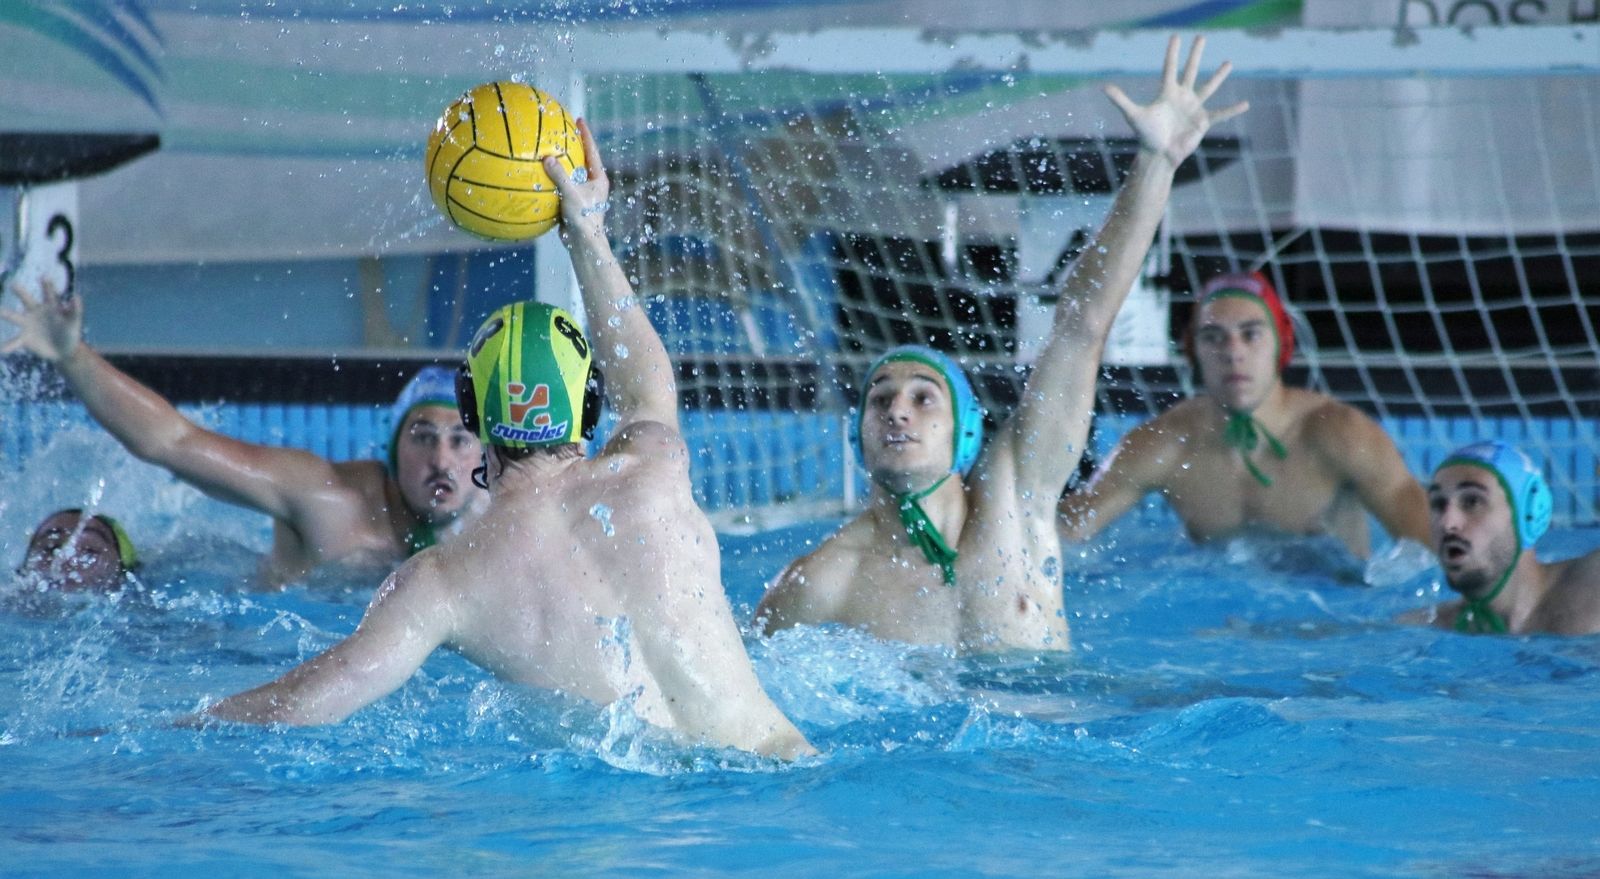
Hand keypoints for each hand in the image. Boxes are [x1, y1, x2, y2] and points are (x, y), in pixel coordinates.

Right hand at [1, 277, 83, 361]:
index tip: (45, 277)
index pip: (49, 294)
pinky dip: (8, 346)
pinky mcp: (25, 339)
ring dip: (6, 313)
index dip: (47, 286)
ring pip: (15, 317)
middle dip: (21, 292)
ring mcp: (28, 324)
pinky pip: (14, 341)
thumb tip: (77, 296)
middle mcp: (36, 312)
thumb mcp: (74, 322)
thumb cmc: (69, 333)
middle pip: (27, 300)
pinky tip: (2, 349)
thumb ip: (75, 311)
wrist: (64, 350)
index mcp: (50, 307)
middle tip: (14, 284)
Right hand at [545, 118, 610, 243]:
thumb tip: (547, 158)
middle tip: (564, 129)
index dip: (586, 134)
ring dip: (560, 163)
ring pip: (570, 174)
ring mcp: (582, 194)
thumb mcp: (571, 194)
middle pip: (582, 159)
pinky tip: (536, 176)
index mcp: (599, 179)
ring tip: (547, 149)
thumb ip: (560, 176)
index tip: (579, 119)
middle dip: (573, 145)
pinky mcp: (572, 204)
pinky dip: (550, 180)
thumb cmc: (583, 219)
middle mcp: (593, 185)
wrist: (583, 244)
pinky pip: (560, 187)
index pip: (592, 151)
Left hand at [1104, 34, 1248, 168]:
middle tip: (1201, 37)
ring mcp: (1193, 108)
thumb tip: (1104, 87)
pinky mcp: (1202, 122)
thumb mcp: (1134, 115)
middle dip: (1195, 54)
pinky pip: (1221, 114)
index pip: (1170, 67)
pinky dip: (1233, 110)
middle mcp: (1181, 97)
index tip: (1176, 36)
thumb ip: (1121, 100)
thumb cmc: (1146, 136)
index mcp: (1167, 93)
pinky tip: (1246, 104)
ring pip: (1208, 87)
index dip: (1172, 52)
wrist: (1158, 155)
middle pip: (1190, 70)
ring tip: (1229, 63)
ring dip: (1219, 76)